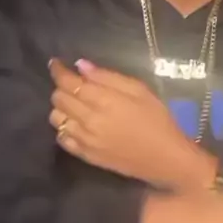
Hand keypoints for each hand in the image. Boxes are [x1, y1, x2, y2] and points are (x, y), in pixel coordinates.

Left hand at [49, 58, 216, 189]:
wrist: (166, 159)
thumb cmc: (158, 120)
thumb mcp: (139, 90)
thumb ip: (108, 77)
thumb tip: (81, 65)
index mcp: (103, 101)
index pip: (68, 83)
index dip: (58, 71)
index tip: (55, 63)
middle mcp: (88, 120)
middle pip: (59, 98)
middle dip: (61, 86)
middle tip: (72, 83)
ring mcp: (84, 140)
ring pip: (56, 118)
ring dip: (61, 107)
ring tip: (74, 104)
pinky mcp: (86, 156)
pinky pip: (62, 138)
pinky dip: (63, 127)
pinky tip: (75, 124)